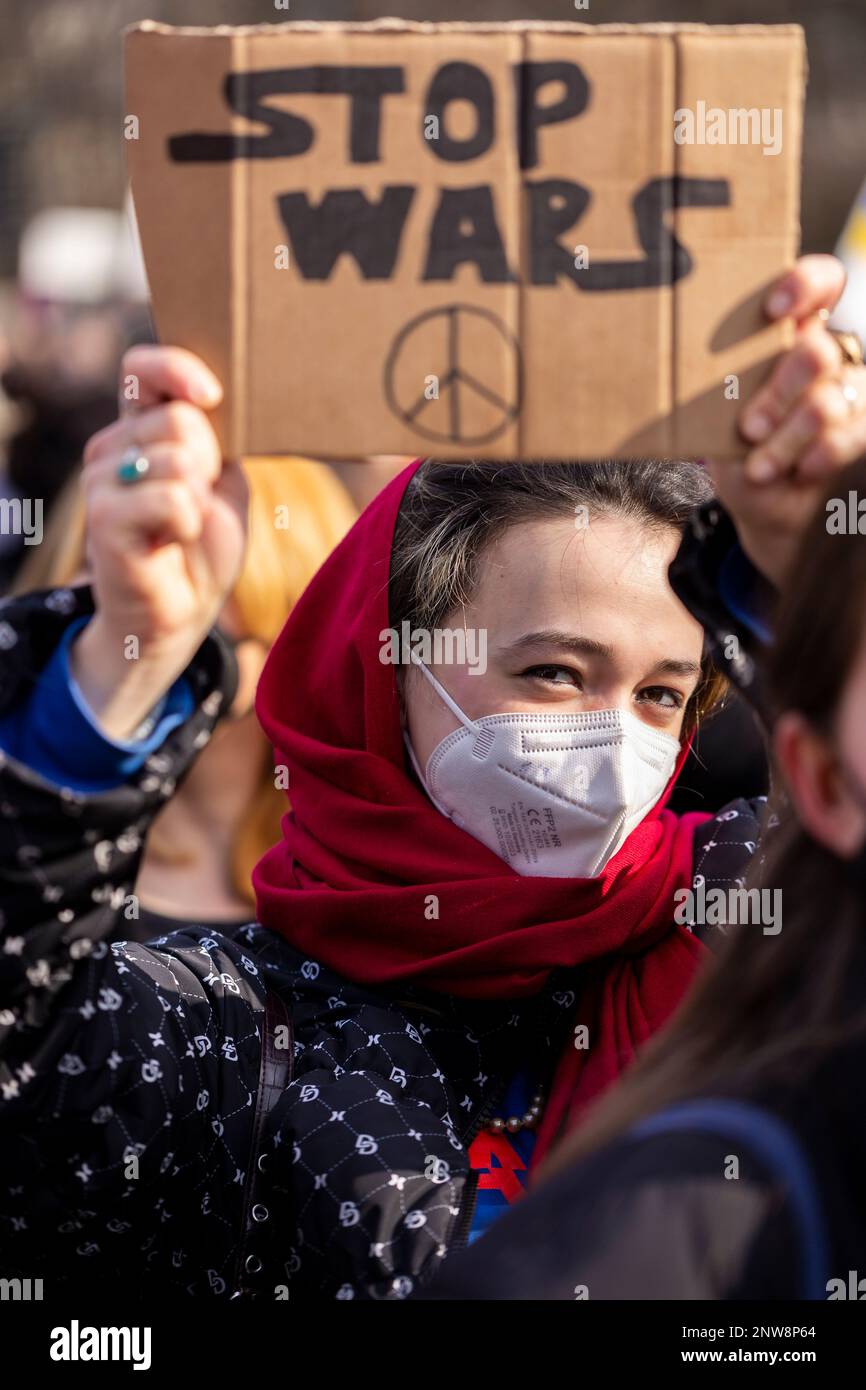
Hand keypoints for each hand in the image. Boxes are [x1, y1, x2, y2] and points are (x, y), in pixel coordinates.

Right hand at [71, 345, 246, 739]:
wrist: (180, 611)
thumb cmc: (203, 544)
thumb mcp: (224, 482)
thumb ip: (218, 439)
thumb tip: (208, 402)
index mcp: (140, 429)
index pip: (142, 369)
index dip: (176, 368)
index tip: (212, 394)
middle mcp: (111, 446)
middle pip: (181, 420)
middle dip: (212, 462)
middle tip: (199, 502)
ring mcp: (100, 480)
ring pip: (181, 459)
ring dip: (201, 500)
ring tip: (183, 527)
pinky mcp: (104, 517)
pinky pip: (173, 499)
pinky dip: (190, 524)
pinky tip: (173, 541)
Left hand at [707, 255, 865, 587]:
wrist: (768, 504)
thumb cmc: (738, 450)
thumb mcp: (717, 420)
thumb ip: (717, 391)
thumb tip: (680, 374)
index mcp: (793, 334)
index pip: (822, 283)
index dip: (804, 284)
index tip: (773, 311)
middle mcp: (830, 355)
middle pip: (817, 351)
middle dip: (778, 393)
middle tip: (750, 428)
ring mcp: (852, 392)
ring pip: (828, 401)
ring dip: (788, 439)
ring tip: (760, 467)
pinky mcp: (864, 429)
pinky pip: (853, 435)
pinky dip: (820, 456)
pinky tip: (800, 471)